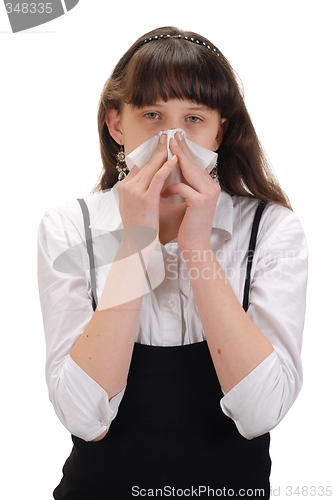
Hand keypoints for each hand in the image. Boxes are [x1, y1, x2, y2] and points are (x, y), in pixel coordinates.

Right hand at [117, 134, 177, 232]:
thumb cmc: (140, 228)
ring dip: (163, 153)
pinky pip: (158, 178)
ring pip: (151, 167)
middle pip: (144, 163)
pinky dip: (167, 167)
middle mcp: (127, 187)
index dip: (151, 154)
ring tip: (173, 142)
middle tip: (167, 136)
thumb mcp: (136, 206)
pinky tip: (175, 159)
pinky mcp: (146, 199)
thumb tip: (151, 181)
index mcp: (124, 187)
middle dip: (157, 149)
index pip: (139, 165)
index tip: (161, 144)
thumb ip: (140, 191)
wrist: (137, 244)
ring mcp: (135, 192)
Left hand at [161, 132, 220, 251]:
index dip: (184, 151)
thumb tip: (171, 169)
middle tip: (169, 136)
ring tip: (163, 152)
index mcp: (210, 186)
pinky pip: (182, 188)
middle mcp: (212, 187)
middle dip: (179, 149)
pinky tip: (161, 193)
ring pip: (188, 172)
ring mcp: (208, 194)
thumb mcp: (188, 201)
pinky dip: (169, 189)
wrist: (195, 245)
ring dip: (173, 162)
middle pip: (192, 164)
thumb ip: (185, 186)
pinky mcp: (200, 202)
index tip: (174, 140)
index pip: (195, 165)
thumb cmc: (188, 225)